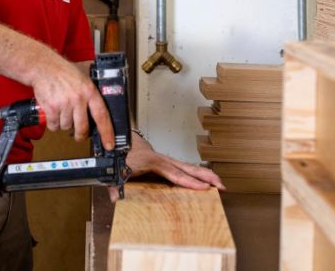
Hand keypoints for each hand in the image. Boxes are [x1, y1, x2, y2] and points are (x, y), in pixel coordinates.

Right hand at [29, 55, 114, 149]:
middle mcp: (78, 98)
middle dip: (81, 135)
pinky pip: (54, 126)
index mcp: (89, 91)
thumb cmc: (63, 72)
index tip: (109, 144)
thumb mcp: (83, 79)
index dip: (107, 132)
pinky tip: (53, 113)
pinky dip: (53, 123)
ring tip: (61, 111)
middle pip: (83, 127)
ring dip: (64, 124)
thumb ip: (90, 94)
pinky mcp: (51, 108)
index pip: (102, 116)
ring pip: (67, 127)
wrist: (43, 67)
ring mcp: (64, 104)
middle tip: (79, 135)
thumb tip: (98, 113)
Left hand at [108, 132, 225, 201]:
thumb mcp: (114, 169)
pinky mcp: (161, 161)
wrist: (115, 137)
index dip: (189, 182)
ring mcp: (162, 159)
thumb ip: (114, 184)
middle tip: (221, 185)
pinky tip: (201, 179)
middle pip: (187, 168)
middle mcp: (160, 159)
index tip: (204, 188)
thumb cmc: (116, 153)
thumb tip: (115, 198)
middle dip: (205, 177)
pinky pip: (180, 168)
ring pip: (186, 167)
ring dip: (203, 174)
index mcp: (152, 161)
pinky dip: (193, 173)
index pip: (174, 174)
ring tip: (218, 183)